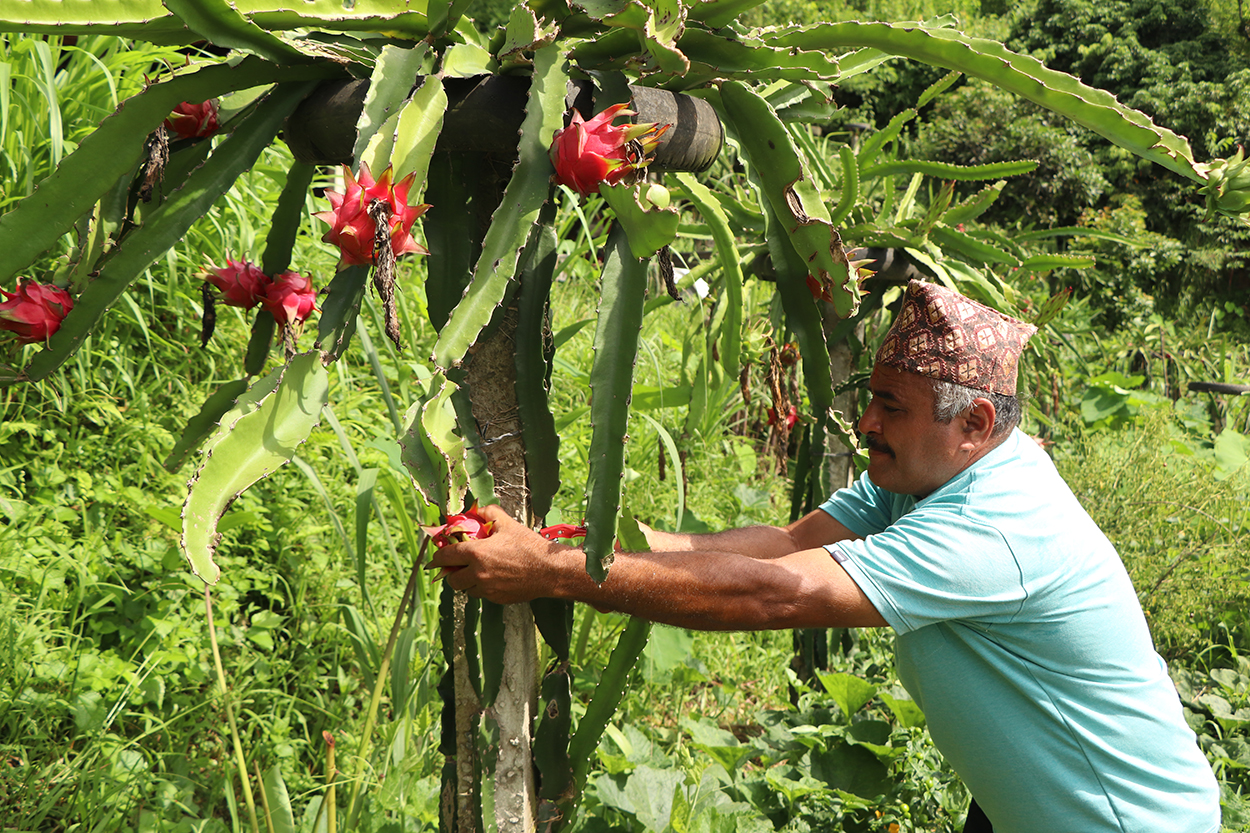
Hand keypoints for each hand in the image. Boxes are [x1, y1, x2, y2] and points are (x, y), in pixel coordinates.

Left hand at [427, 504, 573, 603]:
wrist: (549, 570)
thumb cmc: (530, 547)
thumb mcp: (508, 524)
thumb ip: (489, 513)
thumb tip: (478, 510)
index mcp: (476, 554)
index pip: (446, 557)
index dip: (438, 556)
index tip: (438, 556)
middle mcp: (478, 574)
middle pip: (452, 580)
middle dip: (452, 572)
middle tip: (459, 566)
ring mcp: (487, 589)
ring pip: (467, 589)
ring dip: (468, 581)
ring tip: (479, 571)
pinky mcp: (497, 598)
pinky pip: (483, 595)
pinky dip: (484, 588)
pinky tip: (495, 577)